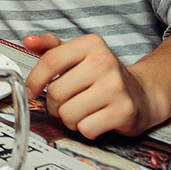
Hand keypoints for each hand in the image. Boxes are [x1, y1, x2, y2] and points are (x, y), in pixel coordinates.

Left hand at [23, 32, 163, 138]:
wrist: (142, 93)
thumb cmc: (101, 75)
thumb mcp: (77, 54)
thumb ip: (50, 47)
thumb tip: (28, 40)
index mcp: (91, 44)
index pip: (50, 61)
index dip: (34, 80)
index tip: (32, 91)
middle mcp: (104, 62)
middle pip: (56, 92)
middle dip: (54, 104)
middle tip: (65, 103)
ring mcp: (116, 87)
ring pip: (68, 114)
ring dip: (69, 119)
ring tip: (80, 111)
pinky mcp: (124, 111)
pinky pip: (86, 128)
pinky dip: (85, 129)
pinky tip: (95, 119)